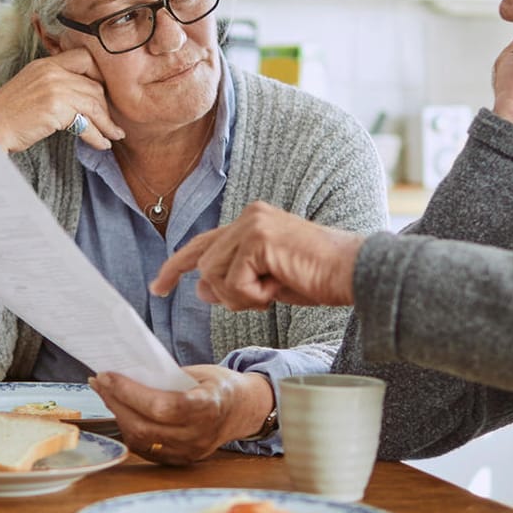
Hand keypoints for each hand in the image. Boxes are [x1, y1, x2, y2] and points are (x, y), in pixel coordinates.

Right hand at [0, 47, 125, 152]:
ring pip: (94, 104)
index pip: (84, 57)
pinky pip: (86, 123)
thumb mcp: (31, 87)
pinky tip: (101, 144)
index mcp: (46, 64)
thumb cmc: (7, 114)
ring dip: (107, 124)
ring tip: (113, 136)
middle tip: (113, 123)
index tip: (105, 93)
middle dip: (107, 107)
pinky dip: (97, 136)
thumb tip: (81, 96)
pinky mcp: (55, 108)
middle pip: (94, 84)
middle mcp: (51, 72)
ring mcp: (54, 88)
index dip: (100, 74)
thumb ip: (54, 84)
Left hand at [89, 366, 273, 464]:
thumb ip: (166, 377)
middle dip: (116, 401)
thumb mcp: (199, 373)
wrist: (243, 411)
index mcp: (209, 406)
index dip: (130, 393)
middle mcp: (200, 435)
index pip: (163, 406)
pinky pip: (145, 448)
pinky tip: (121, 411)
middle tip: (99, 381)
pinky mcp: (181, 460)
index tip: (108, 375)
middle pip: (145, 425)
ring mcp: (190, 451)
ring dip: (118, 416)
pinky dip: (129, 429)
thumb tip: (126, 374)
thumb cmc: (218, 386)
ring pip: (141, 439)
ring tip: (106, 394)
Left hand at [150, 201, 363, 311]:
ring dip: (242, 296)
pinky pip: (233, 282)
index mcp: (251, 221)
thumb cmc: (319, 279)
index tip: (158, 287)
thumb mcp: (267, 283)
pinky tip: (279, 288)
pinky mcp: (259, 238)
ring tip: (275, 290)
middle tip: (265, 296)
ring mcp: (253, 224)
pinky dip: (253, 296)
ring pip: (214, 274)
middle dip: (226, 292)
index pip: (202, 244)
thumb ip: (234, 280)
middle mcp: (249, 216)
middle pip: (205, 264)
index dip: (176, 267)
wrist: (355, 274)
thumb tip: (200, 287)